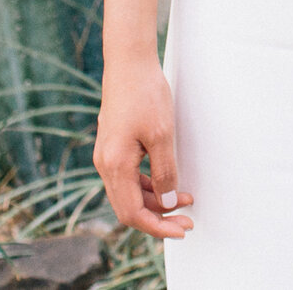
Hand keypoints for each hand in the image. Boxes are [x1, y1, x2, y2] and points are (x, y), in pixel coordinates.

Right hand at [94, 56, 192, 239]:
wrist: (128, 63)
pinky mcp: (112, 147)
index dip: (158, 227)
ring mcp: (106, 156)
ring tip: (186, 199)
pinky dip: (148, 186)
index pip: (133, 213)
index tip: (183, 229)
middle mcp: (104, 165)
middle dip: (159, 219)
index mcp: (114, 165)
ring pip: (129, 194)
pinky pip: (128, 178)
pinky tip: (168, 183)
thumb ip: (164, 172)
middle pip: (129, 209)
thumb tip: (170, 203)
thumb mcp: (162, 135)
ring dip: (156, 202)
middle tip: (188, 221)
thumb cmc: (146, 95)